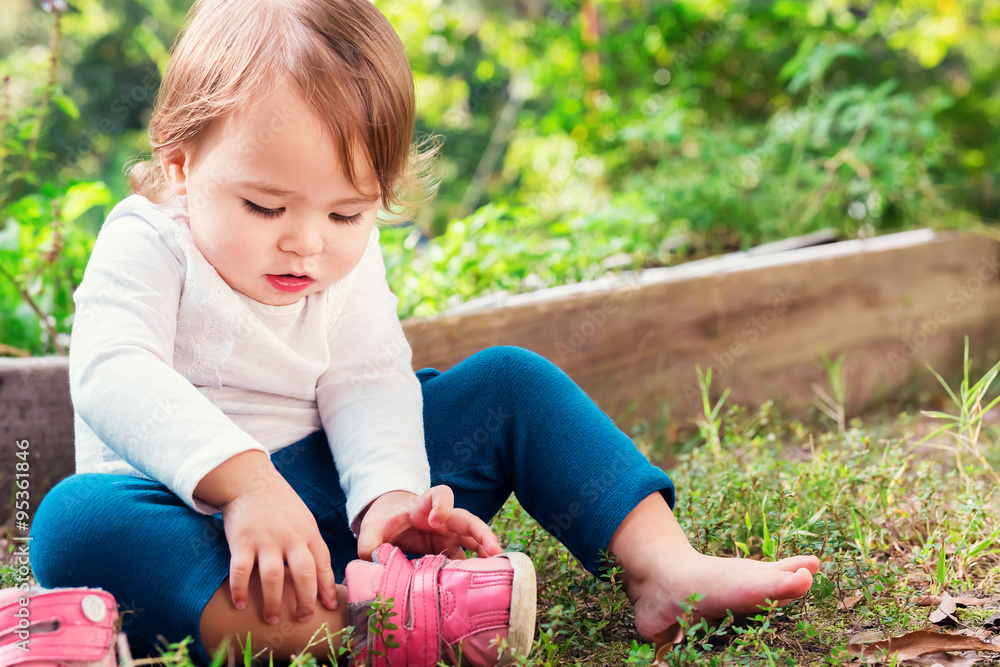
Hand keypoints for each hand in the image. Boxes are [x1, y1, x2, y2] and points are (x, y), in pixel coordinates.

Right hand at [220, 467, 337, 624]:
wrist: (250, 482)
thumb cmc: (280, 506)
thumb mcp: (304, 520)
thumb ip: (311, 545)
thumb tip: (322, 578)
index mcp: (308, 533)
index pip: (323, 564)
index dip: (327, 588)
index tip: (330, 607)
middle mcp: (290, 537)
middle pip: (303, 574)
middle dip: (305, 601)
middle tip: (303, 619)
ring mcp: (265, 539)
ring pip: (273, 577)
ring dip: (273, 602)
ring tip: (273, 619)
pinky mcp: (241, 541)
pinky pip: (240, 571)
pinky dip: (240, 590)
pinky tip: (241, 604)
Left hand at [356, 485, 501, 559]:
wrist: (389, 519)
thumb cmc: (383, 519)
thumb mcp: (371, 528)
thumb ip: (369, 544)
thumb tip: (375, 565)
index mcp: (422, 507)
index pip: (440, 495)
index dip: (442, 504)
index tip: (436, 520)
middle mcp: (442, 519)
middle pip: (468, 519)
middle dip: (482, 533)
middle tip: (493, 551)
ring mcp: (449, 535)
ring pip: (473, 539)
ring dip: (487, 552)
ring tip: (499, 570)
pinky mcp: (449, 550)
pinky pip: (465, 558)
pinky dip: (474, 570)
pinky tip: (480, 584)